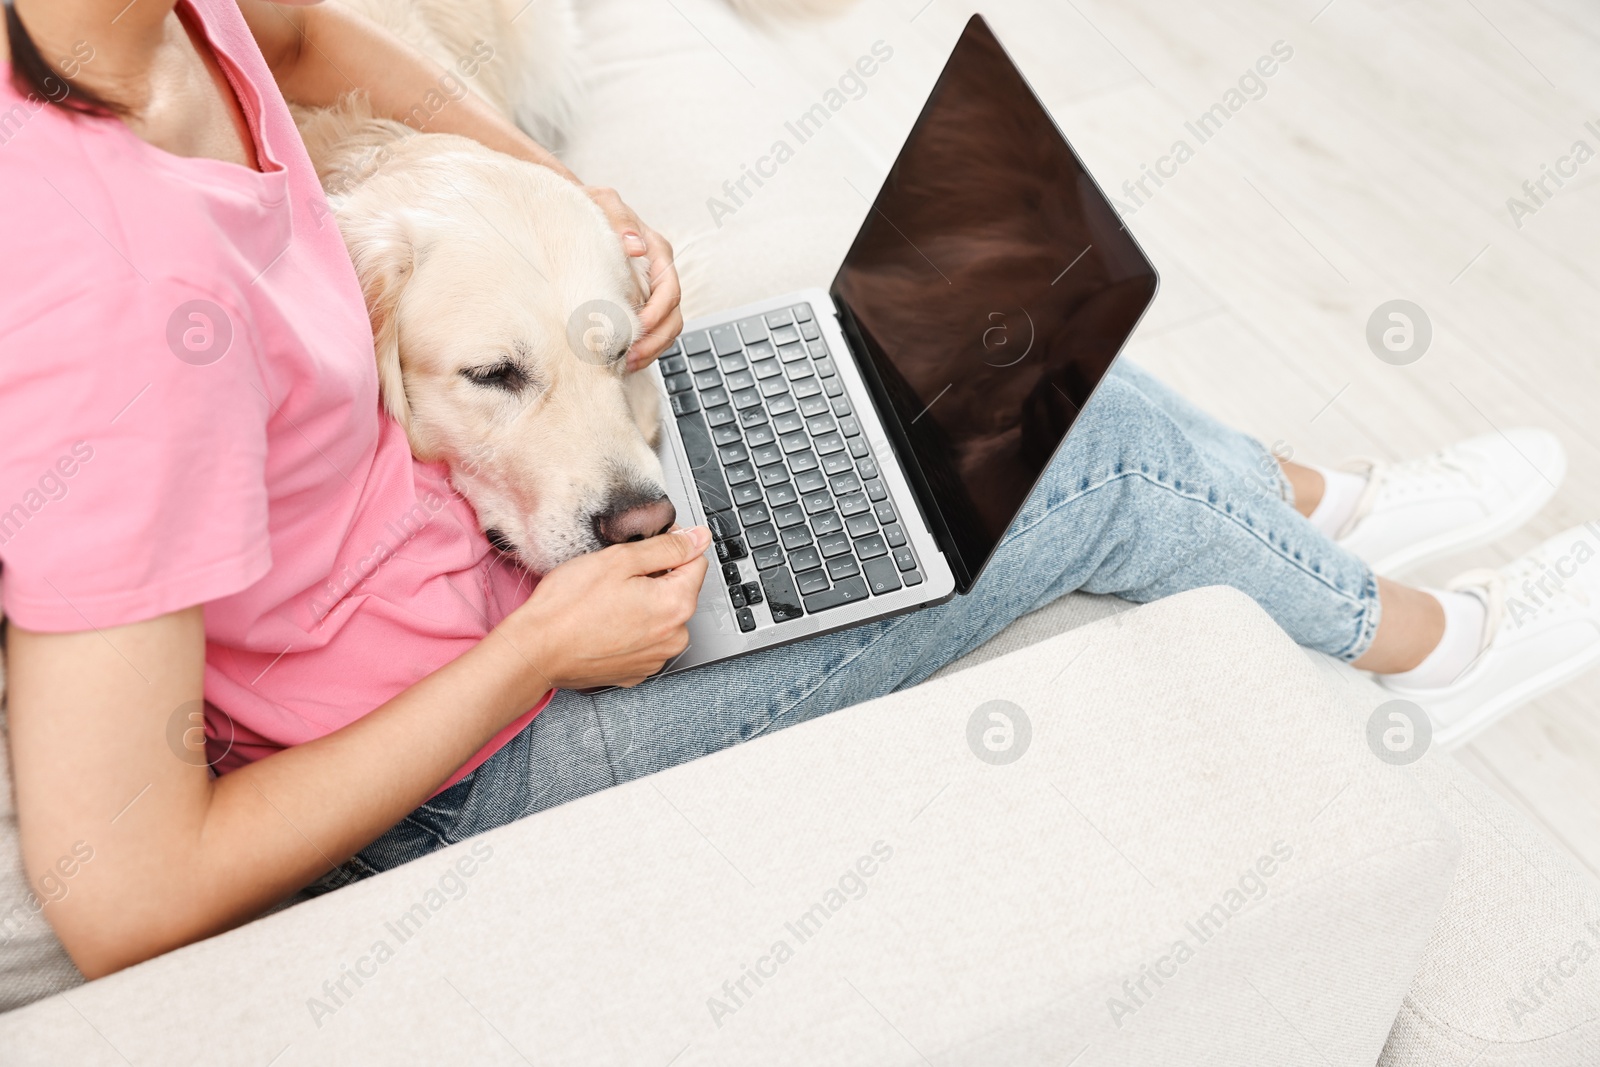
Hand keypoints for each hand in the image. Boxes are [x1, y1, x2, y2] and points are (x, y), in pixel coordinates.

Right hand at [509, 526, 709, 690]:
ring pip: (660, 616)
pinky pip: (644, 639)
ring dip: (642, 603)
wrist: (535, 651)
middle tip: (615, 576)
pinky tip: (604, 622)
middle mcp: (674, 637)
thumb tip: (699, 538)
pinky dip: (630, 628)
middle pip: (678, 590)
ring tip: (606, 601)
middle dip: (654, 577)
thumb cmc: (568, 607)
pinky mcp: (636, 671)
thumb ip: (667, 546)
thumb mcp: (619, 560)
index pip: (696, 561)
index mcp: (676, 605)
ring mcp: (655, 658)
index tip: (644, 548)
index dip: (670, 546)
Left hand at [584, 186, 682, 371]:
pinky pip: (651, 333)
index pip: (670, 292)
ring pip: (666, 330)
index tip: (636, 331)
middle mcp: (660, 275)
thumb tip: (636, 245)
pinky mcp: (639, 305)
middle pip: (673, 317)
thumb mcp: (604, 202)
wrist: (576, 213)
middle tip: (628, 358)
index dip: (657, 316)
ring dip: (649, 351)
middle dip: (655, 342)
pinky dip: (641, 349)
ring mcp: (651, 292)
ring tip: (624, 365)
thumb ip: (621, 219)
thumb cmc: (591, 207)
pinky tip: (621, 359)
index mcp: (659, 252)